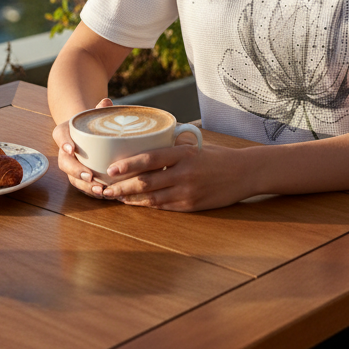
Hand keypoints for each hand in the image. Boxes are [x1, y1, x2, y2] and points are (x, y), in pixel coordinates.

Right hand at [53, 98, 113, 198]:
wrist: (88, 133)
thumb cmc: (91, 123)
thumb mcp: (93, 114)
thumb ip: (100, 109)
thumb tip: (107, 102)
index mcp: (64, 133)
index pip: (61, 136)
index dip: (64, 143)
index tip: (71, 148)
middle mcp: (65, 152)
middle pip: (65, 163)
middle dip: (76, 171)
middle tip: (89, 175)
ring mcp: (71, 166)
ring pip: (73, 179)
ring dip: (85, 186)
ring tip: (99, 189)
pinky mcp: (80, 177)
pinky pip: (83, 186)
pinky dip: (92, 192)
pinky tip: (104, 194)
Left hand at [101, 141, 253, 211]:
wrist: (244, 173)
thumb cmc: (218, 156)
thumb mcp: (196, 145)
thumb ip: (173, 146)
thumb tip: (148, 141)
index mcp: (184, 153)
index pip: (149, 158)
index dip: (127, 165)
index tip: (110, 168)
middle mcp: (184, 172)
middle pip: (145, 181)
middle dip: (121, 186)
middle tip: (104, 187)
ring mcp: (187, 191)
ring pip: (151, 197)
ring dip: (130, 198)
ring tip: (114, 196)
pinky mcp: (191, 206)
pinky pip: (163, 207)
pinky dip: (146, 205)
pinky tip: (135, 203)